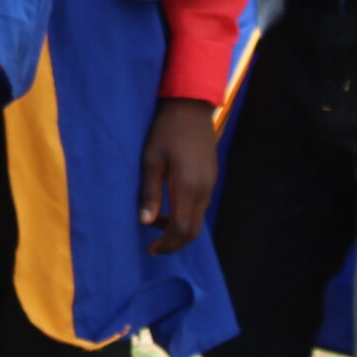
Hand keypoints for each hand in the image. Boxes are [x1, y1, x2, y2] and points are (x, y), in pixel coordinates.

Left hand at [138, 97, 218, 253]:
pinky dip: (186, 214)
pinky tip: (169, 206)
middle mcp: (204, 190)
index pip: (182, 230)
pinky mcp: (211, 177)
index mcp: (188, 187)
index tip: (151, 249)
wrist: (190, 106)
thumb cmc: (164, 131)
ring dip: (179, 227)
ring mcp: (210, 183)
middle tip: (154, 244)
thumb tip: (145, 223)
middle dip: (174, 242)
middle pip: (194, 230)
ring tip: (156, 221)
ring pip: (198, 219)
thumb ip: (149, 193)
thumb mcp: (150, 160)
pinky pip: (200, 205)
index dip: (168, 244)